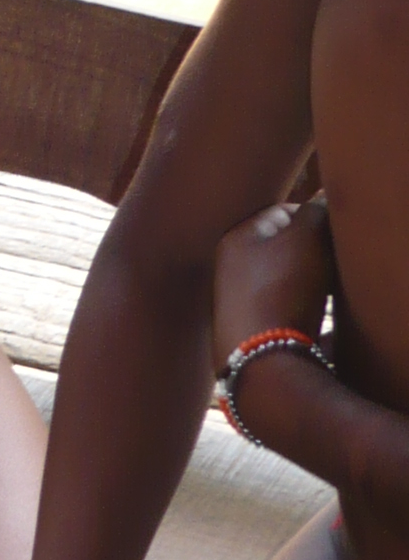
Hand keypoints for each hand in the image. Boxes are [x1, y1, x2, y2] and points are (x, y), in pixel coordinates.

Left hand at [212, 195, 332, 367]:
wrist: (263, 359)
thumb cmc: (282, 289)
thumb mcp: (305, 239)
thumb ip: (316, 212)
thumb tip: (323, 200)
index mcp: (235, 237)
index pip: (280, 212)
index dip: (312, 217)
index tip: (332, 231)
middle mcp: (226, 266)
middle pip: (278, 246)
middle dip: (308, 249)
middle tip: (331, 259)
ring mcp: (232, 299)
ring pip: (278, 276)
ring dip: (304, 278)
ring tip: (323, 288)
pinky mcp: (245, 329)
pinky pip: (277, 305)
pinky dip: (295, 305)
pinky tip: (308, 313)